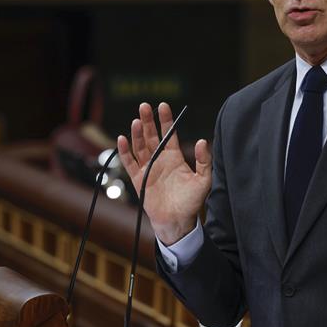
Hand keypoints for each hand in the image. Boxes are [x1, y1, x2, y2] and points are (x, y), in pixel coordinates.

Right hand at [117, 102, 211, 244]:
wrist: (178, 222)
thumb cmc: (192, 202)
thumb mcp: (203, 180)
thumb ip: (204, 161)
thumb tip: (202, 140)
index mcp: (174, 157)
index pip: (168, 134)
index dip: (165, 120)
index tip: (163, 105)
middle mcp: (159, 160)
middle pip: (151, 136)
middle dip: (147, 121)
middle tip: (144, 106)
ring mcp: (148, 169)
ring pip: (140, 147)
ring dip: (137, 134)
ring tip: (137, 120)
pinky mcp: (138, 180)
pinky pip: (129, 163)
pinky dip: (125, 151)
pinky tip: (122, 139)